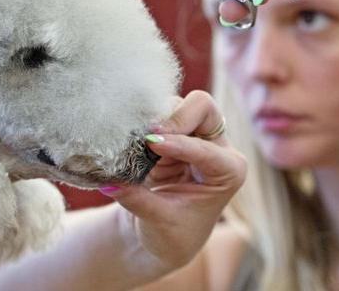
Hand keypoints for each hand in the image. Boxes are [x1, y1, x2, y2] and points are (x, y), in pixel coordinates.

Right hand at [101, 90, 246, 267]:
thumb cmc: (172, 233)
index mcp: (229, 171)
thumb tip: (109, 181)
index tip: (153, 143)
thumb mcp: (158, 222)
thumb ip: (136, 199)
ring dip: (155, 120)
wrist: (163, 233)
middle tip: (149, 134)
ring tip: (138, 144)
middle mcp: (216, 146)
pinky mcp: (171, 130)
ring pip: (176, 105)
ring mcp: (193, 134)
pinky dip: (142, 122)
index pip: (206, 148)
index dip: (179, 144)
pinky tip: (131, 139)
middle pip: (203, 107)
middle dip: (176, 116)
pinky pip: (156, 113)